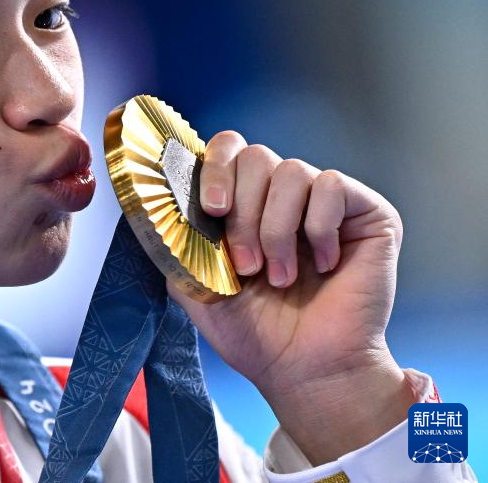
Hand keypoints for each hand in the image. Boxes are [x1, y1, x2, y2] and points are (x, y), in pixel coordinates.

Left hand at [165, 130, 414, 464]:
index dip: (215, 169)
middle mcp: (282, 194)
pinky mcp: (366, 211)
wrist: (305, 371)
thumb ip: (176, 241)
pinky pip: (332, 185)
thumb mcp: (196, 286)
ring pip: (291, 171)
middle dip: (243, 212)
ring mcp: (323, 200)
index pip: (226, 149)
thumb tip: (155, 207)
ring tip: (279, 276)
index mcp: (243, 202)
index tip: (212, 210)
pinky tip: (322, 264)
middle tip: (246, 264)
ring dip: (277, 229)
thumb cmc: (255, 333)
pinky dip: (319, 227)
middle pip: (255, 155)